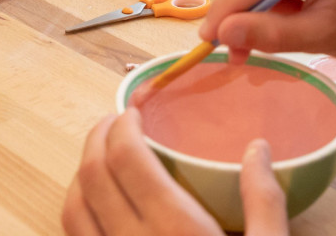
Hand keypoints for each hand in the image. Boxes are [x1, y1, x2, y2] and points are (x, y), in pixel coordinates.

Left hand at [62, 108, 288, 235]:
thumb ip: (264, 201)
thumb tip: (257, 148)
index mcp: (175, 230)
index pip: (127, 157)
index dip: (121, 125)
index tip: (133, 111)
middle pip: (92, 175)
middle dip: (96, 138)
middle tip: (113, 122)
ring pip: (71, 209)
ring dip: (80, 174)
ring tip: (101, 158)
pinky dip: (75, 214)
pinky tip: (96, 208)